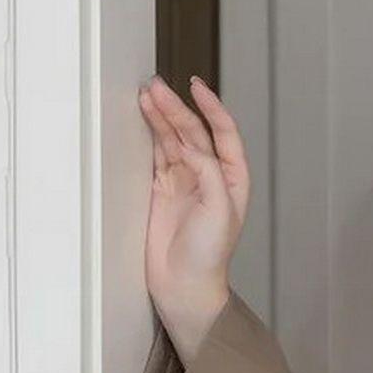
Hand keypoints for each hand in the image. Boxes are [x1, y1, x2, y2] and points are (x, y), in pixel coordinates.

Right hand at [137, 75, 250, 360]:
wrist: (183, 286)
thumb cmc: (209, 254)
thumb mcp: (219, 209)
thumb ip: (208, 172)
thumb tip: (190, 145)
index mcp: (233, 177)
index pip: (223, 132)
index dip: (211, 107)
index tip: (195, 86)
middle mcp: (209, 175)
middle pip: (192, 132)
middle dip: (175, 108)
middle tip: (155, 86)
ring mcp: (183, 181)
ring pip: (171, 140)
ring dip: (159, 117)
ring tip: (144, 93)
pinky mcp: (160, 190)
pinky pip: (154, 156)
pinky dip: (147, 137)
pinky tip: (139, 119)